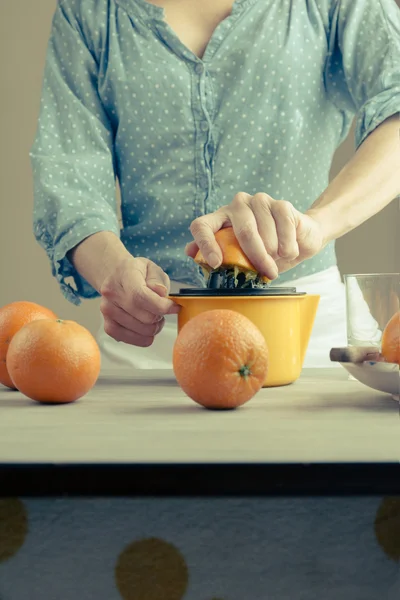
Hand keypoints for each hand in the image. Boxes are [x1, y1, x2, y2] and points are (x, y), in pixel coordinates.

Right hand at [99, 255, 179, 346]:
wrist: (116, 277)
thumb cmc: (137, 273)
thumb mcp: (152, 269)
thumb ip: (158, 280)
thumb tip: (161, 292)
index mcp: (124, 275)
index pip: (141, 297)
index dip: (162, 306)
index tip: (174, 307)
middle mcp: (111, 293)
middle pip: (144, 317)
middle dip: (159, 316)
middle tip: (161, 310)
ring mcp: (107, 311)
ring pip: (140, 330)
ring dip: (153, 328)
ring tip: (153, 316)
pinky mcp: (107, 325)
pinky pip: (129, 340)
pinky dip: (142, 338)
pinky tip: (146, 329)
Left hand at [185, 192, 324, 279]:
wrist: (297, 241)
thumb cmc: (263, 252)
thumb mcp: (239, 259)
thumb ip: (215, 255)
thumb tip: (189, 251)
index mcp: (219, 219)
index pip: (202, 226)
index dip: (205, 243)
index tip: (216, 263)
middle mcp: (237, 206)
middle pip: (244, 231)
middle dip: (257, 256)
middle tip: (268, 272)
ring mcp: (259, 201)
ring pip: (266, 231)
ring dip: (275, 252)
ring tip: (278, 258)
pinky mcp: (281, 203)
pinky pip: (284, 225)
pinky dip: (288, 244)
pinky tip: (288, 250)